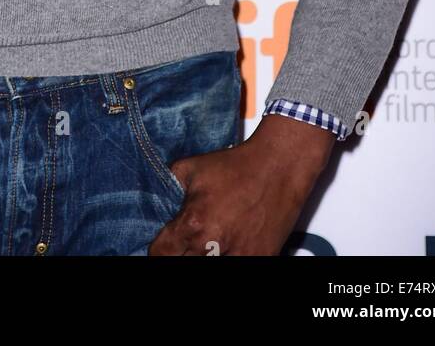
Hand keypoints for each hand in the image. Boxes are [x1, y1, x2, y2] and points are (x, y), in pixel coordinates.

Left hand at [148, 114, 334, 255]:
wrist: (278, 167)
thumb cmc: (236, 166)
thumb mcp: (190, 168)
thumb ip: (167, 187)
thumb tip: (157, 202)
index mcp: (192, 223)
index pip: (160, 254)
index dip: (160, 248)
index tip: (165, 243)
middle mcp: (212, 245)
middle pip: (182, 263)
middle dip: (182, 252)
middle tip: (190, 239)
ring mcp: (238, 257)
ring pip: (209, 267)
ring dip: (205, 255)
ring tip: (211, 240)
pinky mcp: (259, 260)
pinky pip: (236, 266)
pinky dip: (230, 256)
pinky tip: (229, 244)